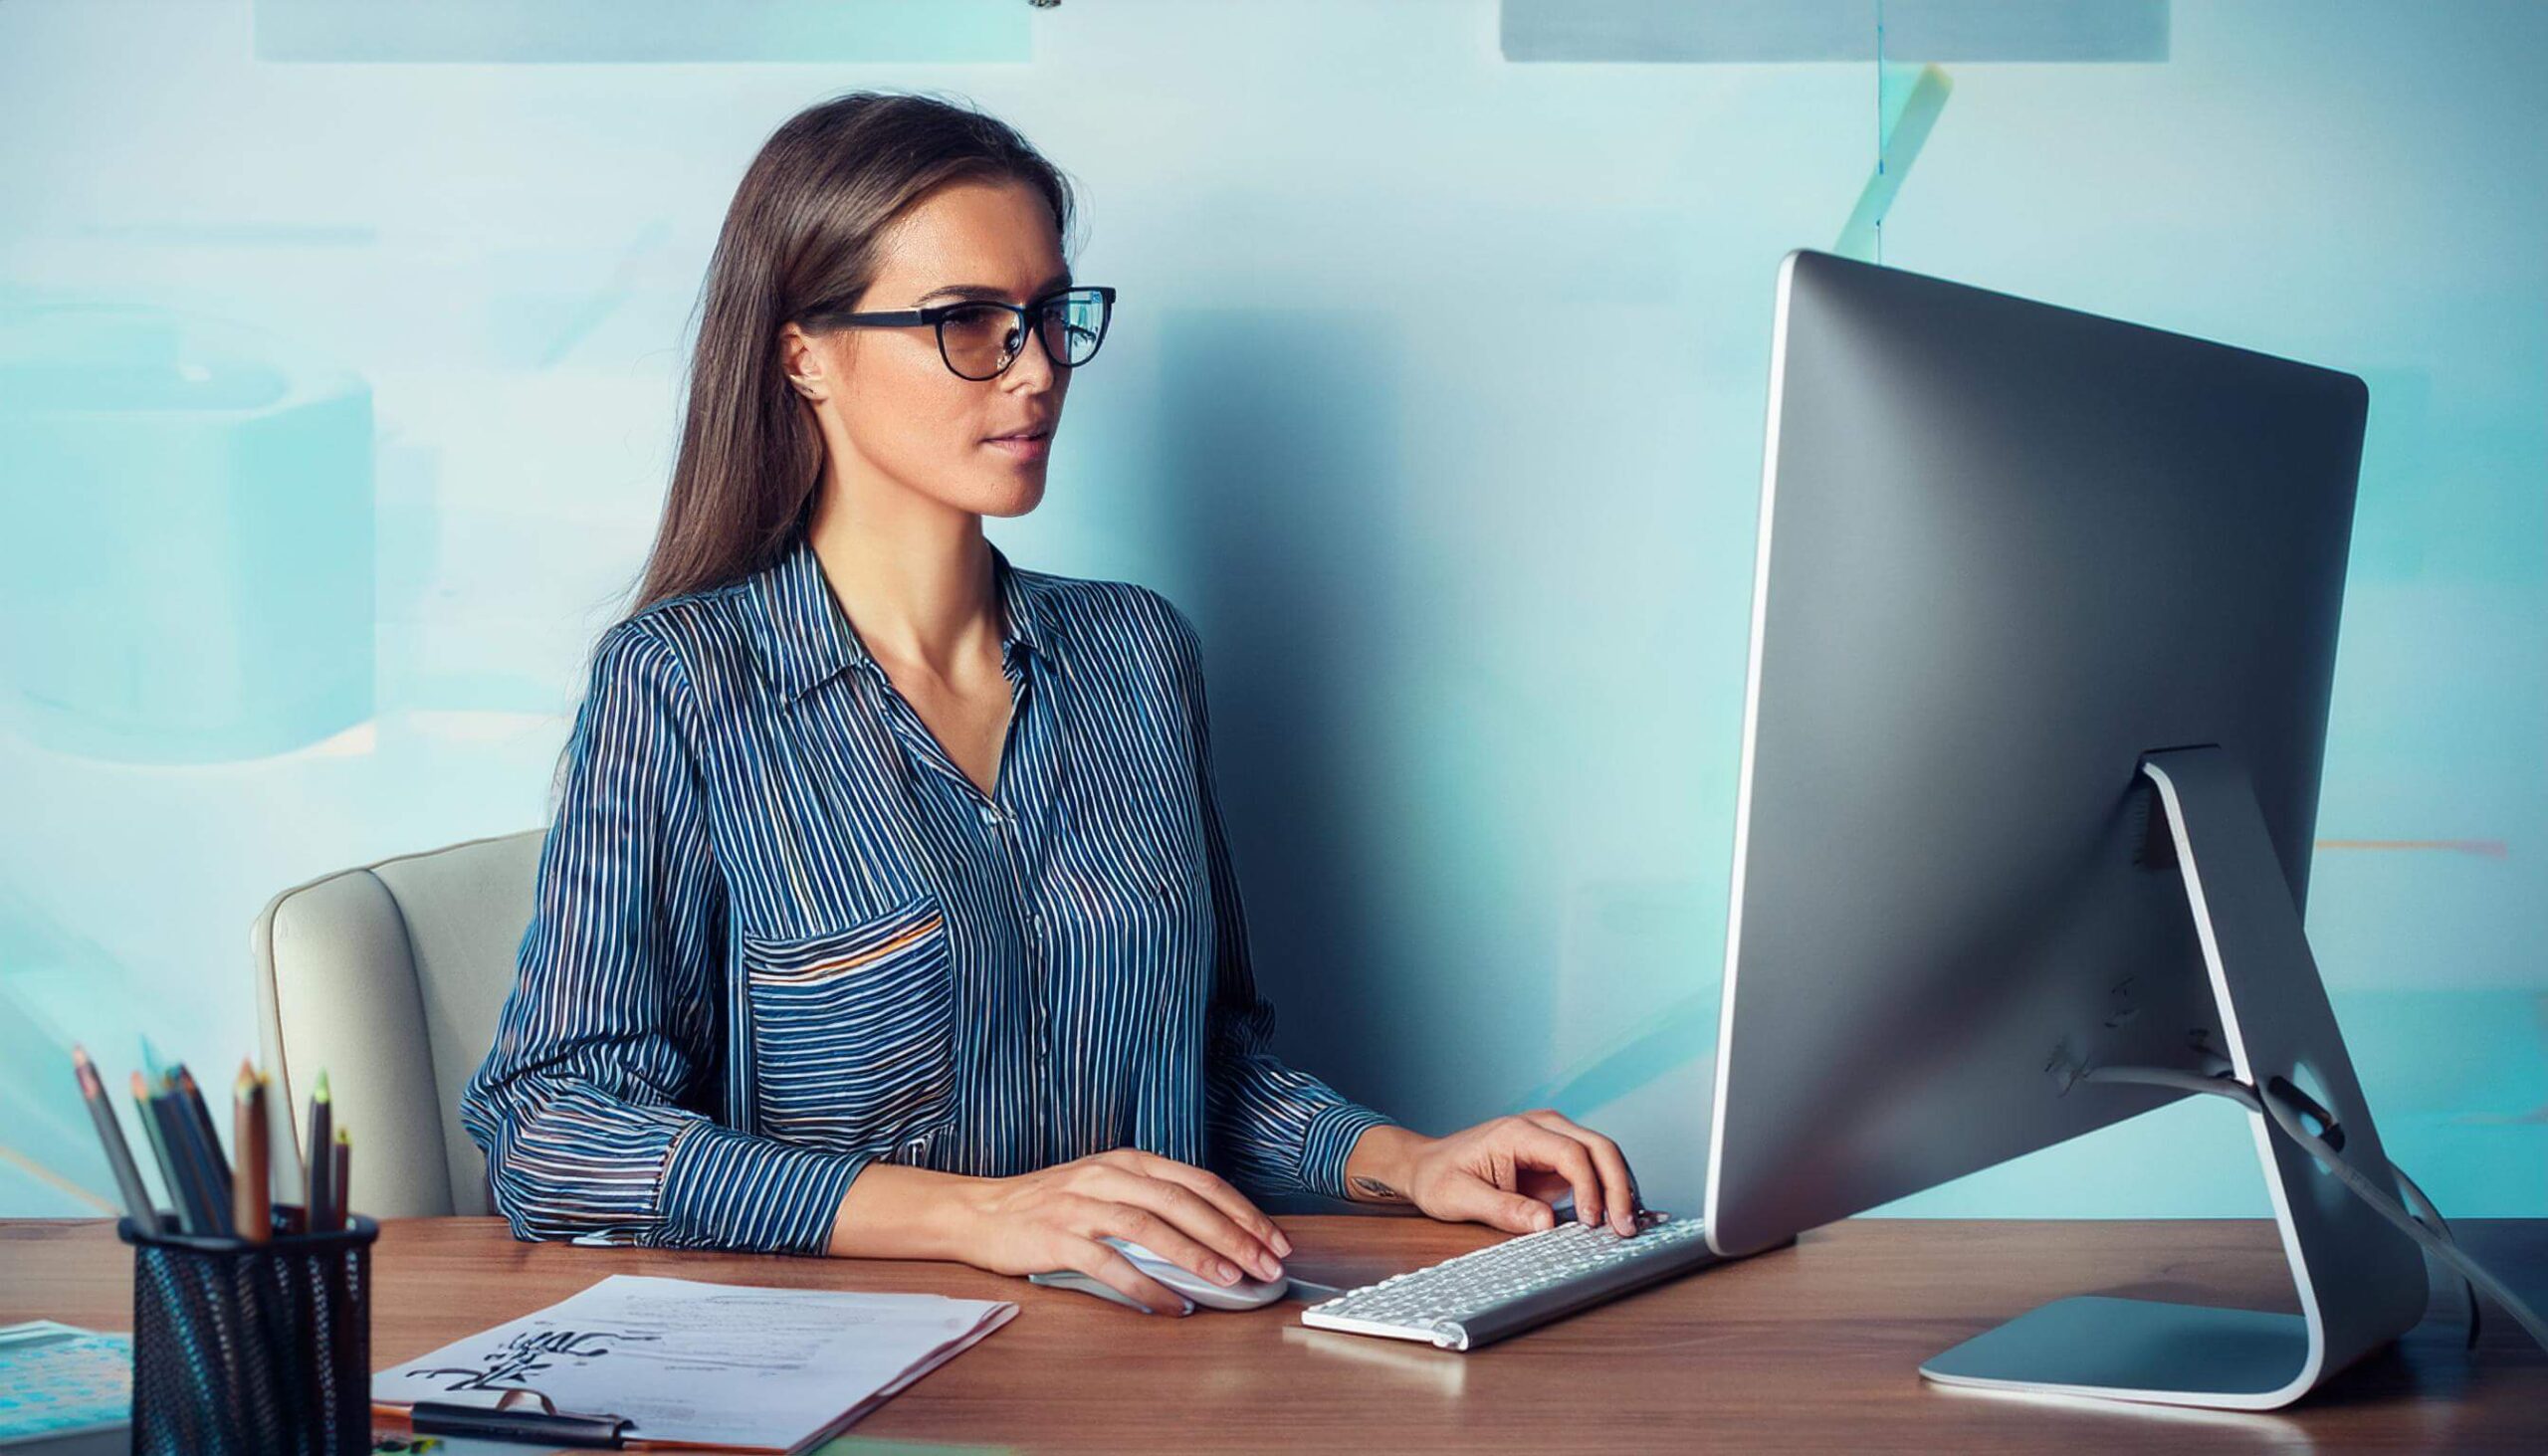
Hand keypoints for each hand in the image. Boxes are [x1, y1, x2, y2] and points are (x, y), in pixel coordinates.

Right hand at [947, 1148, 1291, 1315]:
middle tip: (1266, 1265)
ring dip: (1197, 1254)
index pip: (1200, 1182)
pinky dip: (1146, 1285)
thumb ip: (1153, 1200)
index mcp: (1129, 1161)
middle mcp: (1109, 1175)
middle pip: (1184, 1201)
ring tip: (1230, 1280)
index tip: (1274, 1240)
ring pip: (1151, 1226)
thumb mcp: (1107, 1186)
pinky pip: (1110, 1263)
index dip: (1242, 1211)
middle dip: (1233, 1234)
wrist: (981, 1212)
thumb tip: (1215, 1235)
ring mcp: (1082, 1205)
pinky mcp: (1058, 1237)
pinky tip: (1173, 1305)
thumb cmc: (1051, 1204)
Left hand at [1344, 1112, 1641, 1236]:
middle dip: (1619, 1187)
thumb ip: (1505, 1210)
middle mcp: (1541, 1127)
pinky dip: (1609, 1190)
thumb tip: (1546, 1225)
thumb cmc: (1438, 1177)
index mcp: (1518, 1132)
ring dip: (1620, 1188)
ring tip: (1627, 1225)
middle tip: (1626, 1227)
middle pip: (1599, 1147)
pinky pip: (1592, 1168)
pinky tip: (1617, 1215)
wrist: (1425, 1165)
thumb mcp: (1461, 1198)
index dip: (1591, 1188)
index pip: (1571, 1153)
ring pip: (1603, 1155)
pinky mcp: (1556, 1156)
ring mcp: (1552, 1138)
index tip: (1593, 1222)